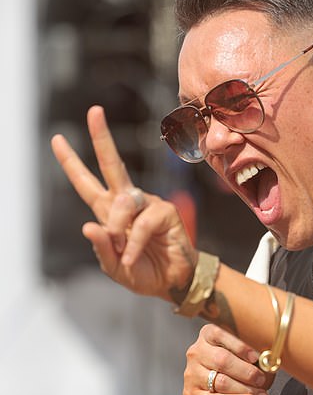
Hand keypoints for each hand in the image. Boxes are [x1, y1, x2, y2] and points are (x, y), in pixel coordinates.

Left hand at [51, 105, 197, 301]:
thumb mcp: (113, 268)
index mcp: (109, 212)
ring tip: (122, 253)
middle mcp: (127, 202)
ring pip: (123, 200)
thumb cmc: (143, 272)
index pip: (86, 183)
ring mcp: (147, 204)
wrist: (172, 282)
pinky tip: (132, 256)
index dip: (71, 163)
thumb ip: (101, 249)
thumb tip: (88, 226)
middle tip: (94, 111)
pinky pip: (143, 222)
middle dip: (102, 138)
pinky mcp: (165, 212)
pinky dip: (135, 242)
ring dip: (117, 226)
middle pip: (112, 165)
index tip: (57, 139)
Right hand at [183, 323, 271, 394]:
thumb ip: (251, 353)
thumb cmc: (232, 368)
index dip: (240, 346)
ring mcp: (191, 374)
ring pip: (221, 382)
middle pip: (222, 360)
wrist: (213, 392)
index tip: (256, 357)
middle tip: (262, 380)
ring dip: (245, 389)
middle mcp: (196, 352)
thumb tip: (271, 359)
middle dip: (247, 372)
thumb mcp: (239, 354)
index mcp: (207, 336)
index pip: (220, 334)